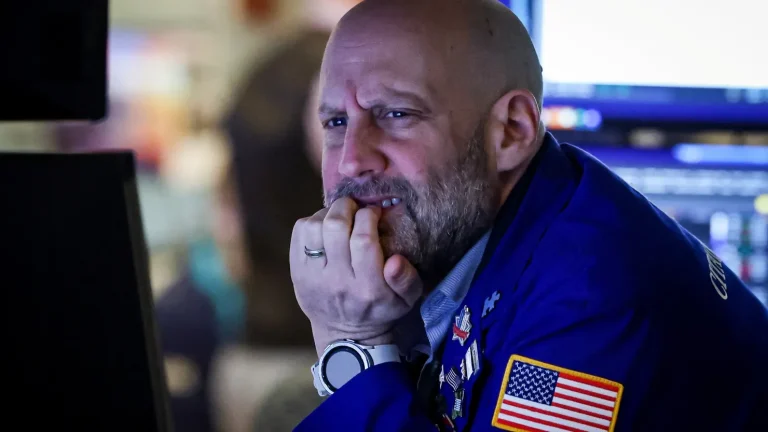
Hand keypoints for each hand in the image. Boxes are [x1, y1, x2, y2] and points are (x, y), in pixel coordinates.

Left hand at [290, 197, 422, 355]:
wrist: (346, 334)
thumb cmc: (380, 309)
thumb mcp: (407, 300)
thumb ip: (407, 279)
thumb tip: (395, 260)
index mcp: (367, 288)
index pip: (364, 240)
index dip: (369, 216)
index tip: (374, 212)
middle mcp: (337, 281)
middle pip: (335, 228)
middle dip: (347, 208)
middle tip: (355, 207)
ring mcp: (312, 277)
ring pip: (313, 227)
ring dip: (327, 213)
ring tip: (339, 216)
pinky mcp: (297, 273)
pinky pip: (299, 234)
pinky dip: (311, 221)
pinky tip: (324, 226)